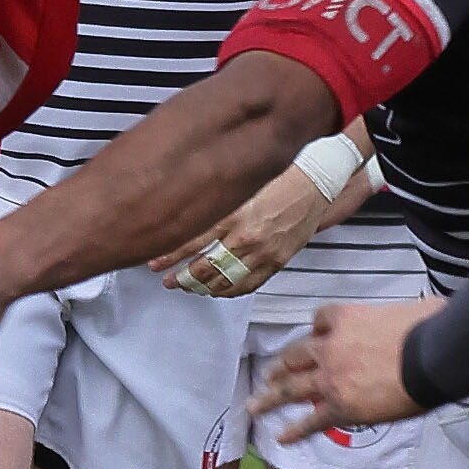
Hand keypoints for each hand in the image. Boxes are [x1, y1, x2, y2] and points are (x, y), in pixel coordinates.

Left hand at [149, 164, 332, 297]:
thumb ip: (214, 203)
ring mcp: (262, 252)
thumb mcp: (239, 185)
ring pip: (225, 282)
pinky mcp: (276, 262)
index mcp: (232, 213)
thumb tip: (185, 215)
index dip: (169, 257)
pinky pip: (248, 285)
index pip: (191, 242)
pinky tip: (217, 291)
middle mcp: (245, 235)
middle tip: (168, 280)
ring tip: (189, 287)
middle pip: (205, 268)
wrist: (314, 181)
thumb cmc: (278, 177)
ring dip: (202, 288)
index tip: (154, 263)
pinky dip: (229, 292)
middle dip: (182, 278)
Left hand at [252, 297, 445, 442]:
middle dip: (282, 366)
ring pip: (291, 387)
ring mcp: (331, 377)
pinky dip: (295, 430)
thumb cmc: (428, 328)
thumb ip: (403, 315)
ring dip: (271, 396)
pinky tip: (282, 437)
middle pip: (296, 355)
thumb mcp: (411, 309)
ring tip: (256, 404)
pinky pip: (311, 420)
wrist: (431, 355)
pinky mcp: (340, 406)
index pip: (320, 320)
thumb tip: (425, 310)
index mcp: (346, 318)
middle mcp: (331, 346)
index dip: (316, 329)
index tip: (315, 334)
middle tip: (271, 373)